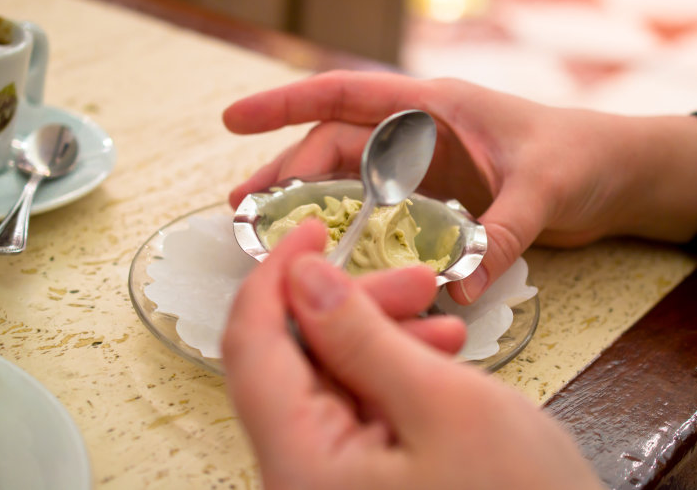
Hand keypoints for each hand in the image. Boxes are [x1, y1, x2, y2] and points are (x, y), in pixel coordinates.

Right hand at [223, 70, 696, 302]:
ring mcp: (424, 167)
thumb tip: (459, 287)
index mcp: (434, 107)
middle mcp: (418, 133)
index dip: (286, 104)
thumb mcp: (544, 188)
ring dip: (306, 202)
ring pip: (348, 179)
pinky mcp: (434, 198)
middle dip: (285, 173)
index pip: (346, 96)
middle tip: (241, 210)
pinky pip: (378, 209)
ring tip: (263, 231)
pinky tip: (324, 250)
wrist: (614, 172)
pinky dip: (348, 226)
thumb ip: (501, 233)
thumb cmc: (582, 156)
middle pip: (334, 147)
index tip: (234, 118)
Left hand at [223, 220, 603, 489]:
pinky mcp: (360, 483)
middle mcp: (299, 477)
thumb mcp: (445, 405)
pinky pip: (360, 411)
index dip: (273, 279)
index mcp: (300, 464)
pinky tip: (443, 358)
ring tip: (445, 322)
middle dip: (353, 309)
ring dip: (383, 340)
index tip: (309, 231)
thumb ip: (360, 337)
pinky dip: (396, 376)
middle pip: (296, 362)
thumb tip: (303, 277)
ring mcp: (329, 483)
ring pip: (332, 382)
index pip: (250, 348)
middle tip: (416, 279)